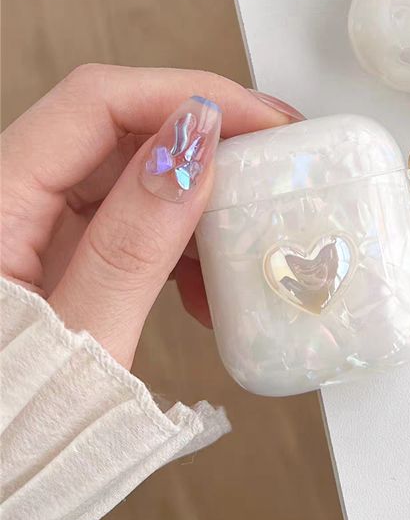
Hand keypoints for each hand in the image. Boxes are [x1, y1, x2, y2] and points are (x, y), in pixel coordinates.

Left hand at [0, 64, 303, 368]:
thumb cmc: (10, 426)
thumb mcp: (85, 341)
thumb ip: (135, 241)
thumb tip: (193, 145)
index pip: (95, 103)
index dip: (186, 94)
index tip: (258, 119)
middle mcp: (12, 197)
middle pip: (124, 124)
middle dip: (209, 138)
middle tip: (273, 155)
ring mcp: (38, 221)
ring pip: (137, 166)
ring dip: (204, 193)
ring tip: (248, 231)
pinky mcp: (64, 246)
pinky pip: (137, 211)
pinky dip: (185, 233)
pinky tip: (210, 275)